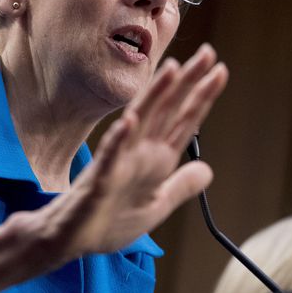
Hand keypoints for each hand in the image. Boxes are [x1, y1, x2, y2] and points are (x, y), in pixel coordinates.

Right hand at [38, 43, 228, 258]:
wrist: (72, 239)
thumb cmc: (108, 221)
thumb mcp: (157, 206)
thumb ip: (181, 186)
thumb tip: (208, 169)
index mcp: (155, 160)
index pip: (184, 122)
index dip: (202, 97)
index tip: (219, 71)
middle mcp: (138, 153)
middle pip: (166, 112)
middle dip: (187, 83)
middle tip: (207, 52)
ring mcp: (118, 162)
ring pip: (139, 122)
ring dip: (155, 97)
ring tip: (172, 71)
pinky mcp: (99, 178)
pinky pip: (109, 155)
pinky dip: (119, 138)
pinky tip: (129, 121)